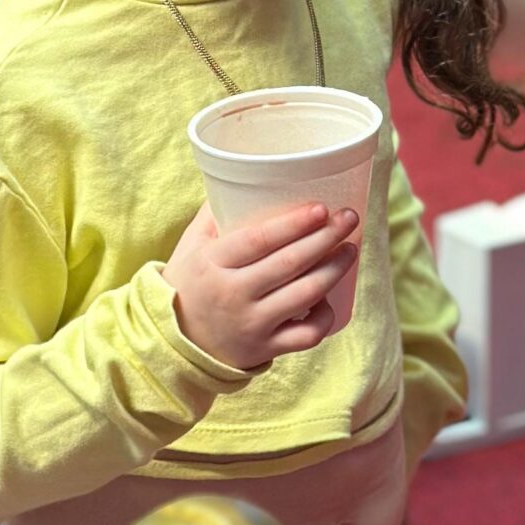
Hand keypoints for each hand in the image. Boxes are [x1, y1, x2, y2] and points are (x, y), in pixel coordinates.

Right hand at [164, 201, 360, 373]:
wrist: (175, 344)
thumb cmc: (189, 285)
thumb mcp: (190, 247)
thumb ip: (213, 214)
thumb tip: (245, 176)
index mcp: (212, 264)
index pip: (259, 240)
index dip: (294, 223)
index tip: (321, 207)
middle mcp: (233, 294)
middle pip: (289, 264)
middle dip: (325, 238)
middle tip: (349, 218)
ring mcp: (251, 324)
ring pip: (305, 296)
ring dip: (333, 270)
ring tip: (350, 249)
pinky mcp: (265, 349)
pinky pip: (306, 335)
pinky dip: (325, 317)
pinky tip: (328, 299)